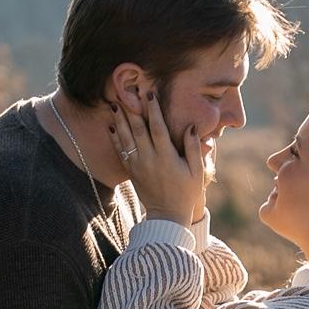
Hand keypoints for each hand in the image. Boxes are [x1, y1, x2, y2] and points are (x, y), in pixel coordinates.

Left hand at [112, 93, 204, 225]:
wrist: (167, 217)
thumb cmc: (186, 193)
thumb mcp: (197, 172)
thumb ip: (194, 149)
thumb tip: (190, 127)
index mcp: (166, 158)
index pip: (158, 128)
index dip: (153, 110)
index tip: (149, 94)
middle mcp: (149, 159)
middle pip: (138, 129)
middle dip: (132, 109)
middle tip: (127, 91)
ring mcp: (138, 166)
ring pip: (126, 138)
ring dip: (119, 120)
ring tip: (114, 103)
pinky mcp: (131, 172)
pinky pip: (121, 152)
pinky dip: (115, 138)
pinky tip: (111, 126)